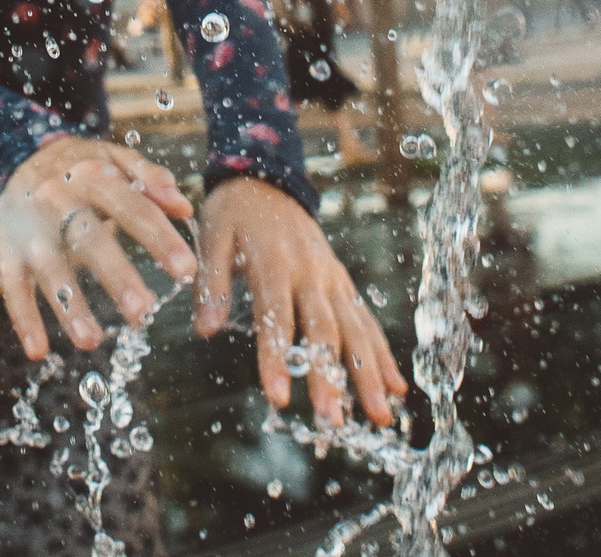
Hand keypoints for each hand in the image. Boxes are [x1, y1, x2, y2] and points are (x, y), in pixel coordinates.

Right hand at [0, 137, 197, 358]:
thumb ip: (150, 179)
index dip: (159, 237)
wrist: (17, 157)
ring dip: (68, 305)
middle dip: (116, 275)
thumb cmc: (80, 167)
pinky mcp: (9, 251)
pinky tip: (38, 351)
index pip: (132, 207)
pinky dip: (24, 320)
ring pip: (49, 268)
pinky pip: (13, 287)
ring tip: (92, 341)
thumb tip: (184, 207)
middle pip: (89, 240)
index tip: (187, 269)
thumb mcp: (114, 158)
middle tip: (143, 310)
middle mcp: (58, 201)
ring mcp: (31, 229)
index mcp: (93, 176)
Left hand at [195, 176, 406, 428]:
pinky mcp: (342, 283)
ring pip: (355, 331)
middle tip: (332, 422)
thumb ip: (212, 283)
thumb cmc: (233, 211)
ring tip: (379, 417)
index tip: (278, 397)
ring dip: (369, 376)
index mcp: (274, 261)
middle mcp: (311, 273)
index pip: (277, 316)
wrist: (268, 177)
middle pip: (325, 331)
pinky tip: (396, 388)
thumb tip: (204, 330)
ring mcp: (332, 278)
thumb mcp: (212, 236)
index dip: (277, 357)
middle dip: (331, 378)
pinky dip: (382, 355)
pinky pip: (366, 321)